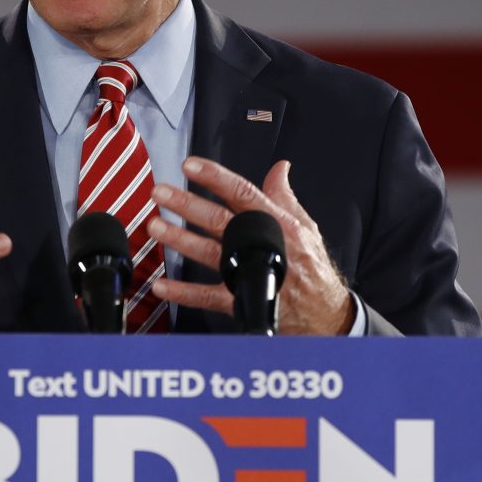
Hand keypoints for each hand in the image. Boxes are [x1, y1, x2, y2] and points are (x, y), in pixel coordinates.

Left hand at [147, 157, 356, 335]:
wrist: (326, 315)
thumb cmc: (314, 269)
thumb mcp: (306, 227)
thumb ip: (285, 197)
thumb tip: (280, 168)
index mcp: (279, 224)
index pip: (243, 192)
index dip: (215, 177)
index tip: (191, 165)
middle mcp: (263, 245)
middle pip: (219, 220)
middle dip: (187, 204)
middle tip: (161, 192)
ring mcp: (250, 273)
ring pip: (209, 253)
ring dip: (179, 240)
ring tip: (156, 227)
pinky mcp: (243, 301)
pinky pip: (207, 296)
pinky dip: (183, 292)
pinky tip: (163, 285)